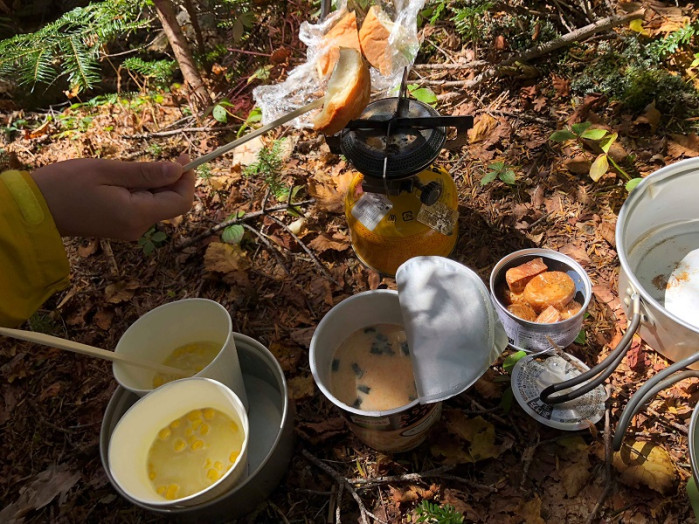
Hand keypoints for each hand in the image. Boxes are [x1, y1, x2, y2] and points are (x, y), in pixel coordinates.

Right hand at [31, 155, 195, 239]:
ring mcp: (130, 229)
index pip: (181, 202)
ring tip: (130, 170)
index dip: (187, 181)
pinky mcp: (122, 226)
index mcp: (137, 215)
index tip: (182, 158)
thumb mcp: (108, 171)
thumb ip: (146, 173)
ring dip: (155, 184)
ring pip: (158, 204)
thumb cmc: (66, 185)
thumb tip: (179, 170)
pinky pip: (143, 208)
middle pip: (172, 203)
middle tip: (160, 156)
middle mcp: (138, 227)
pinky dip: (143, 192)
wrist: (36, 209)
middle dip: (172, 180)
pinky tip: (124, 180)